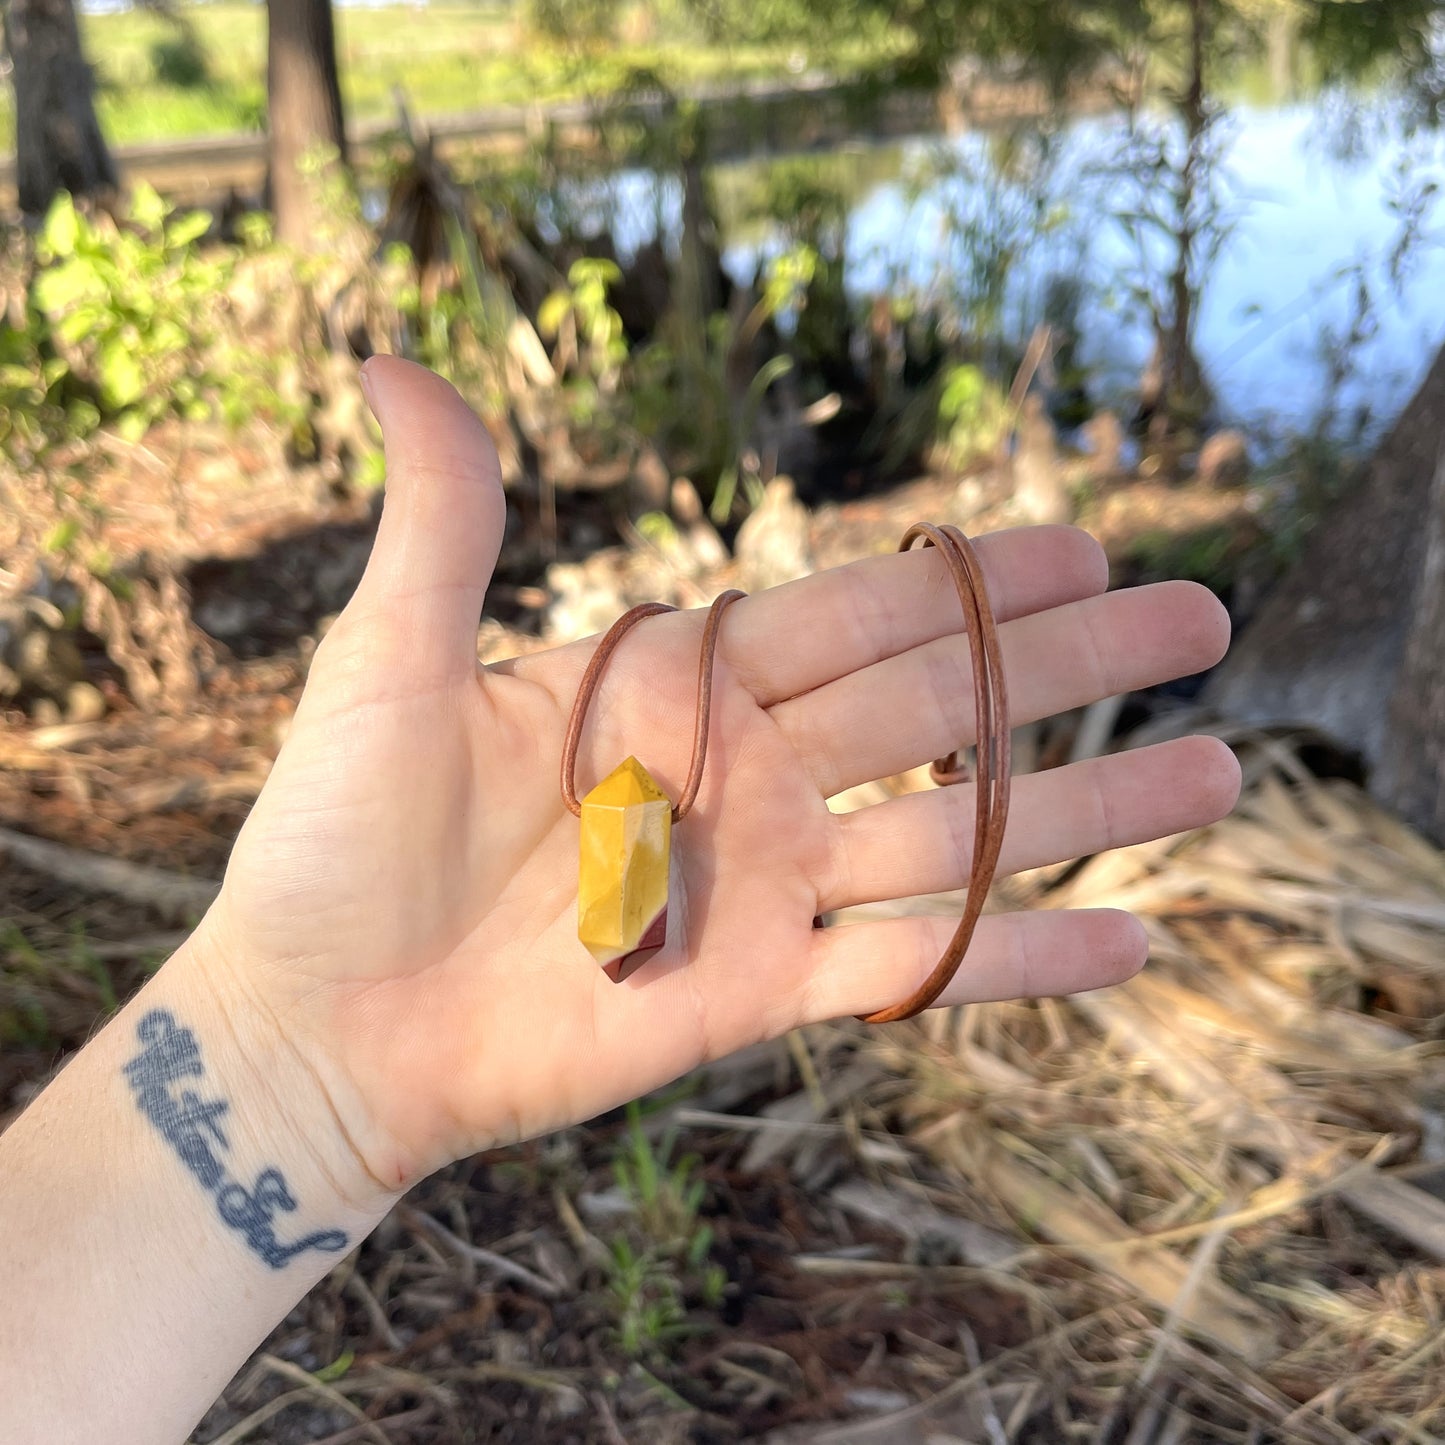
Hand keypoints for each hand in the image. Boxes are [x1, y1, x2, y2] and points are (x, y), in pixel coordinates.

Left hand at [198, 357, 1237, 1203]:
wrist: (320, 1025)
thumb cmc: (337, 843)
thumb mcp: (386, 662)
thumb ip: (442, 521)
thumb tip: (399, 362)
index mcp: (676, 688)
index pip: (851, 616)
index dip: (966, 583)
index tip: (1081, 545)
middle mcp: (743, 776)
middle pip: (935, 709)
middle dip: (1067, 668)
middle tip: (1198, 620)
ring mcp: (763, 888)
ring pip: (954, 837)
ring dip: (1085, 810)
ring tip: (1219, 776)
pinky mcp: (759, 997)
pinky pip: (910, 971)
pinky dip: (1015, 963)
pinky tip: (1130, 949)